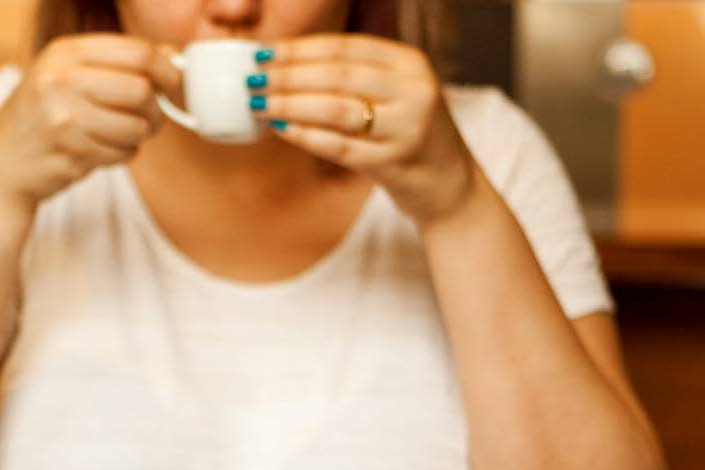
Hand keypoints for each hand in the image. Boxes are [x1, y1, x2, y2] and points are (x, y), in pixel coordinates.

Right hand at [0, 34, 178, 209]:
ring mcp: (64, 119)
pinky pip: (123, 154)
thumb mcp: (66, 77)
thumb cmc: (42, 118)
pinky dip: (124, 155)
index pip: (136, 51)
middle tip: (152, 120)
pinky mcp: (72, 154)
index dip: (167, 70)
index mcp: (64, 52)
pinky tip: (106, 151)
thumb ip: (115, 64)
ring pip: (136, 126)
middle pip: (141, 89)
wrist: (3, 165)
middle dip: (156, 109)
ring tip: (124, 137)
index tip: (176, 85)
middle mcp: (61, 80)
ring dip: (140, 137)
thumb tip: (172, 55)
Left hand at [258, 35, 476, 225]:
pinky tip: (282, 131)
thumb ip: (358, 79)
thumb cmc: (410, 138)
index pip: (346, 47)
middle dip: (288, 76)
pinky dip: (307, 137)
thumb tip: (289, 68)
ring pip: (337, 109)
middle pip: (338, 75)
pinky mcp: (395, 162)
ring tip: (260, 104)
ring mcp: (406, 127)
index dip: (300, 49)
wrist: (450, 187)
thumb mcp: (396, 95)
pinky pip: (341, 147)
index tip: (264, 52)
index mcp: (410, 63)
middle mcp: (412, 90)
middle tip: (253, 79)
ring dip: (292, 105)